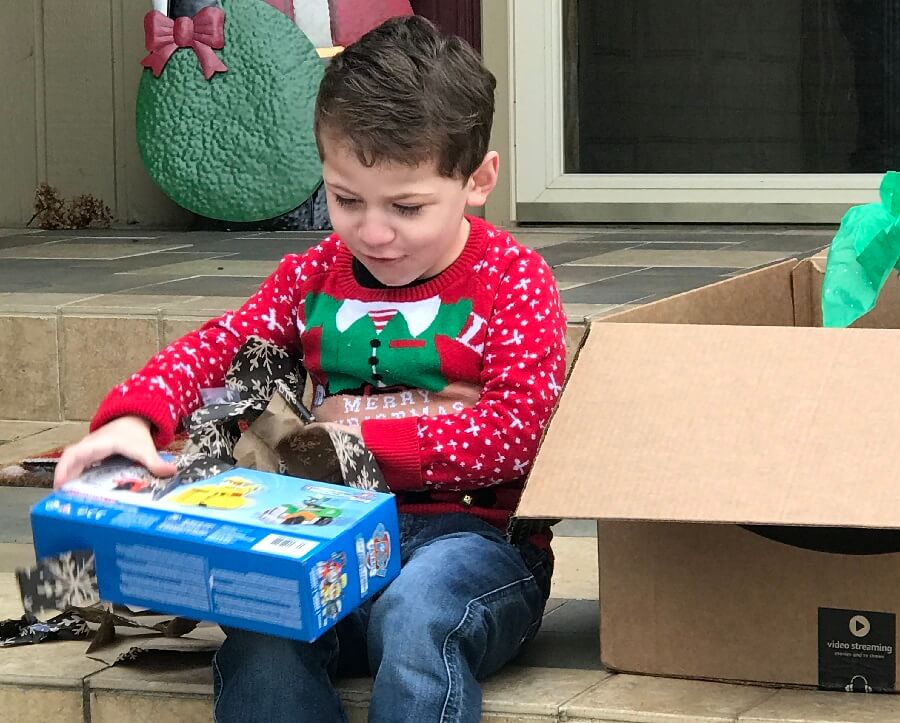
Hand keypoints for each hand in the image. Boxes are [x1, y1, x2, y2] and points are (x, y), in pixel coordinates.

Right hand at [53, 416, 177, 488]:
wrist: (131, 421)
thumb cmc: (134, 434)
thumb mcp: (145, 448)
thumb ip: (155, 462)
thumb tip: (170, 472)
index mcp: (100, 444)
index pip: (78, 454)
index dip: (67, 467)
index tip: (60, 483)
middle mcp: (89, 447)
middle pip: (69, 461)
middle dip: (63, 478)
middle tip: (60, 499)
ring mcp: (86, 452)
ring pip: (70, 464)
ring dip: (66, 480)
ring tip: (64, 501)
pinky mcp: (87, 457)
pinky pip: (75, 467)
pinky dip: (73, 479)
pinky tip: (74, 496)